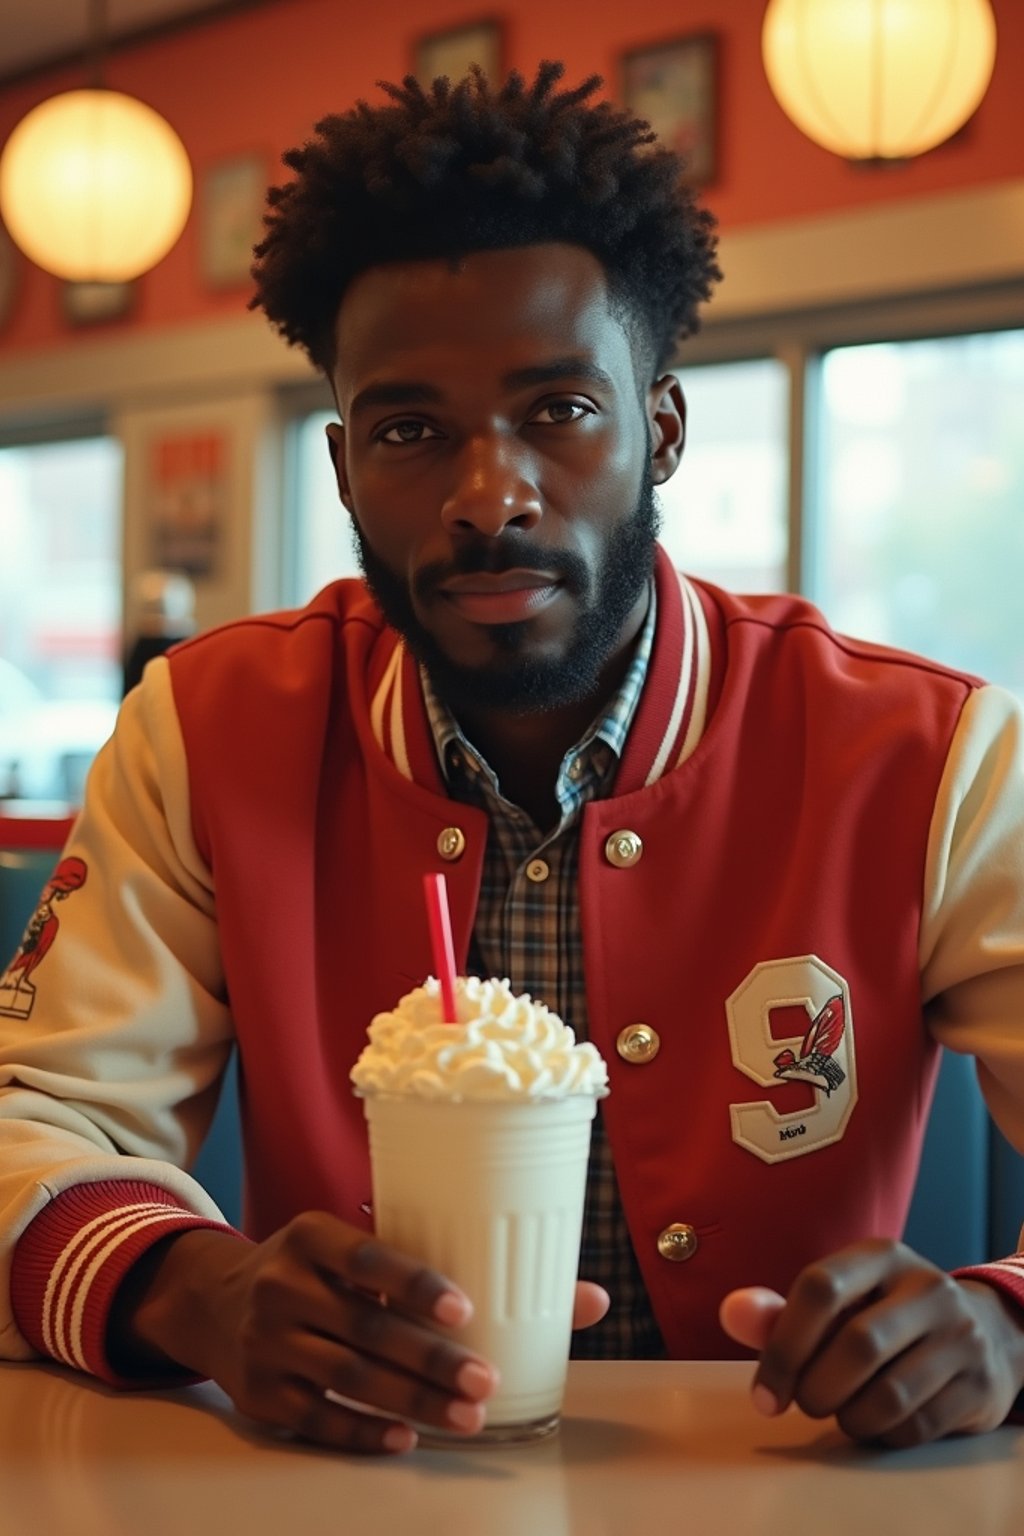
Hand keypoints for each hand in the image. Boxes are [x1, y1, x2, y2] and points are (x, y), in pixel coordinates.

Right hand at [112, 1215, 501, 1453]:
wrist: (211, 1304)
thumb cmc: (302, 1270)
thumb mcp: (329, 1241)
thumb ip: (392, 1255)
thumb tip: (510, 1276)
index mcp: (308, 1237)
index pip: (366, 1260)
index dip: (415, 1285)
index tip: (463, 1311)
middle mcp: (280, 1286)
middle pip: (366, 1329)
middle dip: (431, 1359)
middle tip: (484, 1379)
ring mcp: (265, 1343)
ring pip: (349, 1379)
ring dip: (414, 1401)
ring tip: (467, 1416)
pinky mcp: (258, 1395)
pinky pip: (319, 1419)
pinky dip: (365, 1432)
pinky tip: (406, 1436)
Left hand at [719, 1238, 1023, 1447]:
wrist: (985, 1332)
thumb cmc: (887, 1316)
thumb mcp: (840, 1301)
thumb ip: (781, 1312)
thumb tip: (730, 1313)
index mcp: (880, 1256)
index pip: (820, 1287)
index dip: (783, 1346)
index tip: (764, 1394)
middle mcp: (926, 1287)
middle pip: (857, 1344)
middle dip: (817, 1388)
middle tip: (806, 1402)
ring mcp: (960, 1334)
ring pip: (889, 1394)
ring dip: (848, 1417)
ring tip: (839, 1411)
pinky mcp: (979, 1384)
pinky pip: (917, 1426)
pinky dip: (882, 1435)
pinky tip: (875, 1421)